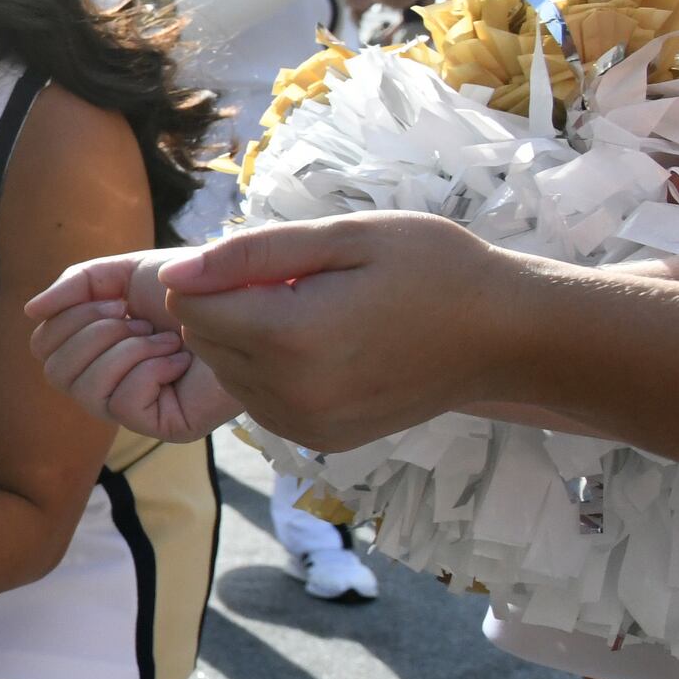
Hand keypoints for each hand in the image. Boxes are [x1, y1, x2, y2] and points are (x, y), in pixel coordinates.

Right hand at [24, 249, 239, 444]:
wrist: (249, 299)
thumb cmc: (199, 287)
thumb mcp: (127, 272)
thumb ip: (77, 285)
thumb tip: (30, 310)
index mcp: (97, 347)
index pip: (43, 346)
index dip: (70, 318)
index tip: (117, 300)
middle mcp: (109, 381)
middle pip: (53, 371)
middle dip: (95, 333)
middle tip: (139, 319)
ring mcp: (136, 408)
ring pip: (84, 390)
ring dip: (125, 350)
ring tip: (162, 339)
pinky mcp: (164, 426)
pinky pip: (124, 403)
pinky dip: (148, 369)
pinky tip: (179, 359)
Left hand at [149, 211, 527, 450]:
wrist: (506, 337)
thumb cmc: (434, 269)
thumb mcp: (346, 238)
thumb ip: (250, 256)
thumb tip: (172, 274)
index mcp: (292, 339)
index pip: (186, 306)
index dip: (217, 275)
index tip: (273, 261)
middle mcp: (290, 394)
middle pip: (201, 341)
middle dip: (230, 306)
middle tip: (300, 285)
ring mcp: (303, 426)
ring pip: (225, 372)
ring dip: (250, 339)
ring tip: (319, 314)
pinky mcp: (316, 441)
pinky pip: (257, 399)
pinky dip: (272, 370)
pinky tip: (325, 347)